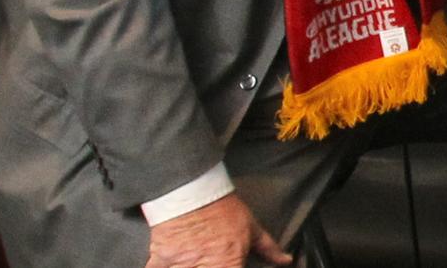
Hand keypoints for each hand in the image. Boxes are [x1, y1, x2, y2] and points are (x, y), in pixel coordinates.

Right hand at [145, 192, 292, 267]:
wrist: (191, 187)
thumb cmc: (222, 207)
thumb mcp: (249, 226)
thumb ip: (268, 249)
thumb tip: (286, 261)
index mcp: (228, 265)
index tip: (231, 265)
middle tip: (208, 261)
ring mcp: (180, 266)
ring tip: (193, 262)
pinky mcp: (160, 259)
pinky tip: (168, 265)